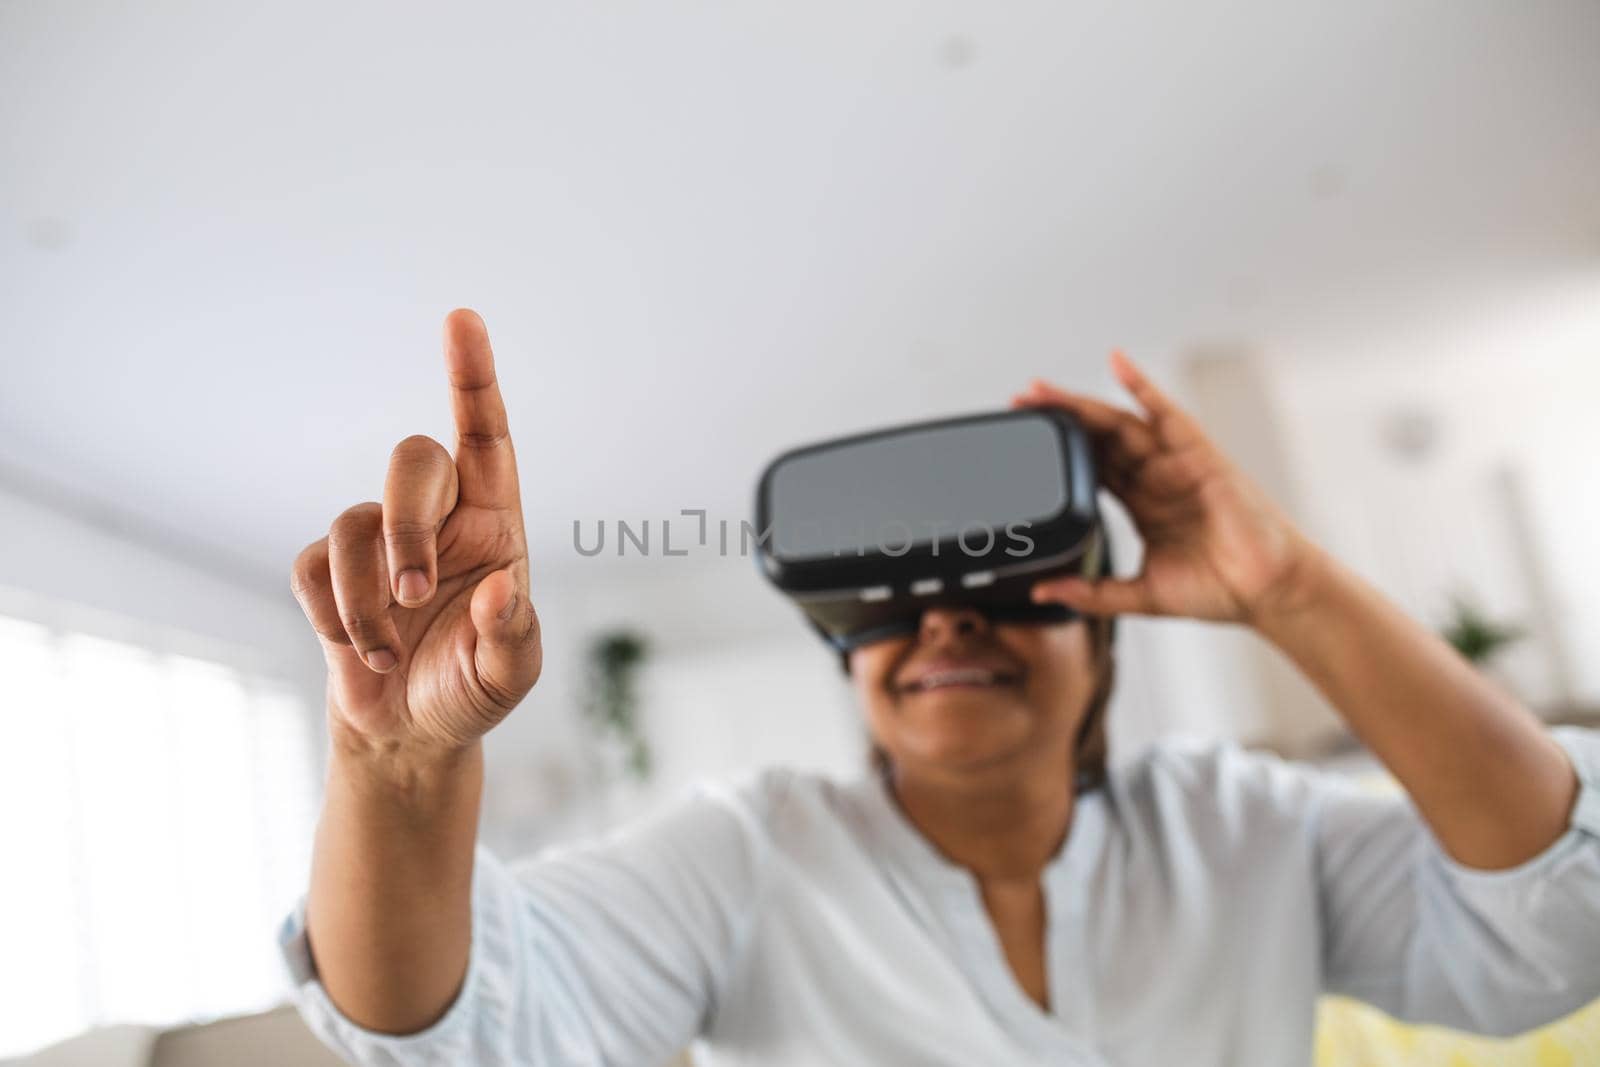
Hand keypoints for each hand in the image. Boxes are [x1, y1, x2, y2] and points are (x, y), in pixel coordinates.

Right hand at [290, 309, 541, 759]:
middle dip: (407, 526)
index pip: (485, 432)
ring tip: (389, 655)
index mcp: (493, 520)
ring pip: (353, 524)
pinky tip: (360, 652)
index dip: (473, 375)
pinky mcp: (328, 569)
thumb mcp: (510, 674)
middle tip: (412, 595)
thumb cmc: (472, 688)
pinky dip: (333, 615)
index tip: (461, 318)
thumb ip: (513, 636)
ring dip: (366, 600)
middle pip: (411, 459)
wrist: (412, 732)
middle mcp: (436, 514)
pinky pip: (314, 566)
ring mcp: (378, 538)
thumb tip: (500, 588)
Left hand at [1015, 351, 1315, 626]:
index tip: (1020, 444)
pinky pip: (1167, 412)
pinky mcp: (1199, 455)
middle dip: (1059, 420)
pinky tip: (1117, 362)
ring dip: (1081, 404)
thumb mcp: (1140, 595)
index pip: (1091, 468)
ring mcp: (1175, 463)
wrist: (1267, 591)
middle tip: (1020, 404)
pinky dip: (1142, 386)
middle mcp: (1155, 477)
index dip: (1057, 454)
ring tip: (1042, 390)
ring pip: (1120, 423)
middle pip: (1097, 439)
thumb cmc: (1216, 589)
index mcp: (1141, 504)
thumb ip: (1092, 593)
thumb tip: (1045, 591)